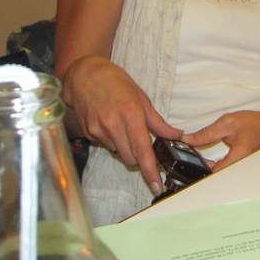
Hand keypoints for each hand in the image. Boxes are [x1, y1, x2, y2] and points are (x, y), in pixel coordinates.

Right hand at [61, 55, 181, 194]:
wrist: (84, 75)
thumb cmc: (116, 83)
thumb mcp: (142, 98)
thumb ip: (158, 122)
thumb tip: (175, 135)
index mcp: (131, 115)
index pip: (142, 150)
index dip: (150, 170)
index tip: (156, 184)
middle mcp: (113, 125)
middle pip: (131, 158)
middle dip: (140, 157)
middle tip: (143, 144)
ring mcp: (99, 130)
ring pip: (119, 153)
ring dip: (126, 148)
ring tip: (125, 127)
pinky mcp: (89, 133)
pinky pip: (107, 146)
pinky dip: (114, 141)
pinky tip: (112, 124)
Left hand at [181, 110, 259, 171]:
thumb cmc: (255, 123)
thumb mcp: (227, 123)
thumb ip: (206, 133)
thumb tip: (188, 140)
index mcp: (238, 157)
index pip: (211, 172)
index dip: (197, 166)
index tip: (187, 158)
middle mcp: (239, 167)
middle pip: (213, 175)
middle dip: (199, 166)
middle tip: (190, 156)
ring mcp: (239, 168)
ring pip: (216, 173)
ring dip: (205, 165)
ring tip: (197, 155)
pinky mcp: (237, 167)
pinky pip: (221, 170)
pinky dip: (212, 165)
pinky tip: (207, 157)